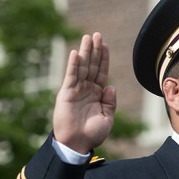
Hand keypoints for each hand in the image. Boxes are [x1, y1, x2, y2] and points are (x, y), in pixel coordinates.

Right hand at [52, 32, 116, 152]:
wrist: (77, 144)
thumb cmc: (92, 134)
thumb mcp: (107, 118)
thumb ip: (110, 102)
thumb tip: (111, 86)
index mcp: (97, 94)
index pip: (101, 72)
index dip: (104, 59)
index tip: (106, 45)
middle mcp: (86, 89)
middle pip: (92, 65)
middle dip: (95, 50)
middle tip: (97, 34)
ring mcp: (76, 90)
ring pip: (82, 67)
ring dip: (85, 52)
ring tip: (88, 37)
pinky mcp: (66, 93)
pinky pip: (71, 76)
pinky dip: (73, 64)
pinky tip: (76, 53)